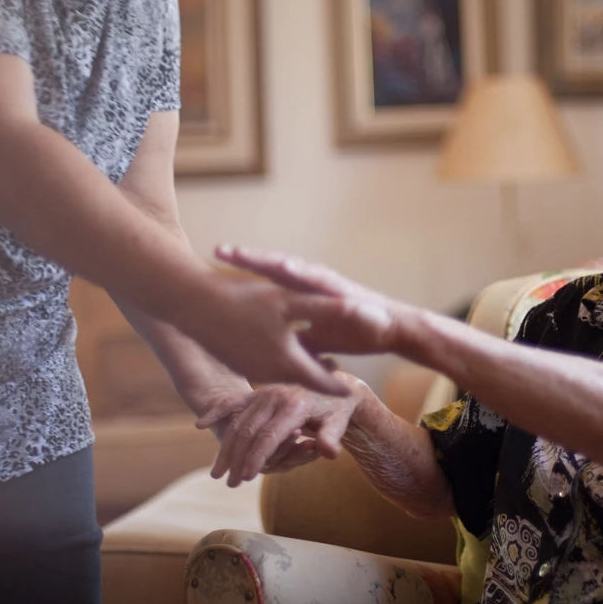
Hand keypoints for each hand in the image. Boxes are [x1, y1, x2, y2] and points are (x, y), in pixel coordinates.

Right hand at [169, 269, 350, 396]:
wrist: (192, 304)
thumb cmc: (244, 301)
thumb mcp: (290, 303)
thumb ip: (328, 309)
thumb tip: (365, 312)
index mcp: (289, 363)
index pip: (323, 383)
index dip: (339, 386)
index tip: (352, 393)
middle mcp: (271, 373)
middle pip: (303, 380)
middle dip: (319, 378)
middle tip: (336, 378)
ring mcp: (251, 369)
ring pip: (283, 373)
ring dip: (298, 369)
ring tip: (314, 364)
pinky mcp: (236, 360)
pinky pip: (265, 366)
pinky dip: (277, 362)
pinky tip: (279, 349)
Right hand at [197, 372, 370, 487]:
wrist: (334, 382)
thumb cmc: (337, 407)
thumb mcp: (340, 422)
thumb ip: (332, 438)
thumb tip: (328, 453)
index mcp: (295, 405)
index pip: (269, 436)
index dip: (257, 457)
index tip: (246, 477)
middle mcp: (275, 397)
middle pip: (248, 431)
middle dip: (237, 459)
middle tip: (228, 482)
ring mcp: (264, 393)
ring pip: (238, 422)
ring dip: (226, 448)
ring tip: (217, 471)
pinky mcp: (257, 392)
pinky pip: (233, 402)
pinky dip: (217, 412)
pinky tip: (199, 424)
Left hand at [213, 245, 401, 356]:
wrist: (389, 329)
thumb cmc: (352, 332)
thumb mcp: (312, 341)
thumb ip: (293, 341)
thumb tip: (270, 354)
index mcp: (300, 293)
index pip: (265, 280)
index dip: (241, 274)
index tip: (213, 269)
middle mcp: (309, 281)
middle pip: (270, 267)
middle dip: (245, 258)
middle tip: (218, 249)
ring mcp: (323, 281)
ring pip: (289, 266)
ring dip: (265, 259)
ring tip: (240, 253)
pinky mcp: (340, 288)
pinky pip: (316, 278)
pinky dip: (300, 271)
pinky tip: (284, 266)